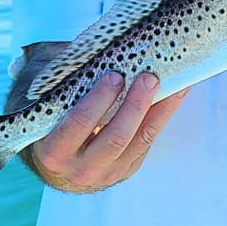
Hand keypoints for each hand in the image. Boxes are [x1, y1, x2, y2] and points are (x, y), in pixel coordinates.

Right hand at [31, 71, 187, 192]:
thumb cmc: (56, 131)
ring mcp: (107, 174)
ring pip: (139, 140)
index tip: (114, 75)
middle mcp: (81, 168)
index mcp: (54, 152)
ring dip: (156, 108)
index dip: (99, 99)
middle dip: (135, 105)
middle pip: (116, 136)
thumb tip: (96, 51)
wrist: (62, 169)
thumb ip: (67, 90)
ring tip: (165, 82)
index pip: (79, 124)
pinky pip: (148, 141)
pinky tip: (174, 94)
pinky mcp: (127, 170)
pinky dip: (163, 115)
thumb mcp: (51, 114)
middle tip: (148, 78)